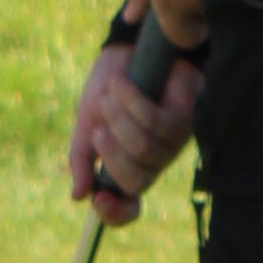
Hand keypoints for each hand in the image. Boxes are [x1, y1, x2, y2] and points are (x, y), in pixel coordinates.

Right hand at [66, 32, 201, 225]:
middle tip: (98, 129)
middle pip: (137, 183)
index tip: (97, 201)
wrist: (126, 49)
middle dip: (112, 156)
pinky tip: (122, 83)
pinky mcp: (184, 118)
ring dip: (121, 121)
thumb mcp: (86, 122)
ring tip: (110, 95)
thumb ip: (81, 159)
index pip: (128, 207)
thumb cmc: (108, 89)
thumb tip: (77, 196)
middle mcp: (153, 161)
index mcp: (127, 167)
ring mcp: (172, 143)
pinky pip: (157, 122)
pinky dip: (134, 102)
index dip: (116, 214)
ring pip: (145, 150)